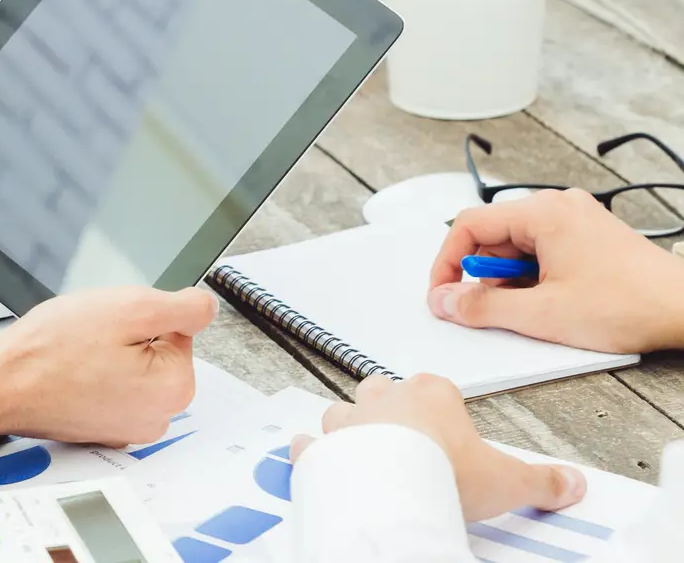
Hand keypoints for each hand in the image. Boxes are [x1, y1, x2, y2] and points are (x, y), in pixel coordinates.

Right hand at [0, 287, 217, 445]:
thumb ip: (182, 306)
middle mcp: (157, 417)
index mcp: (174, 389)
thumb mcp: (129, 307)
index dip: (144, 316)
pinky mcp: (101, 428)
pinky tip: (69, 371)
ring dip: (110, 354)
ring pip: (134, 368)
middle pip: (158, 351)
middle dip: (129, 336)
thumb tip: (206, 306)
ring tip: (77, 354)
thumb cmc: (53, 350)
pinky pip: (112, 387)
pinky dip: (94, 374)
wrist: (0, 384)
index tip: (113, 323)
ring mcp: (127, 428)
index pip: (180, 330)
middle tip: (92, 337)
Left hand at [292, 375, 585, 520]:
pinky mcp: (321, 450)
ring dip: (348, 429)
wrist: (395, 491)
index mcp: (431, 394)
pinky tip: (317, 463)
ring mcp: (348, 422)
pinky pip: (309, 445)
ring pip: (341, 412)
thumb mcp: (507, 479)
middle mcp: (384, 399)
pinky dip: (312, 454)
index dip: (439, 411)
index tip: (446, 434)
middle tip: (403, 439)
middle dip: (388, 409)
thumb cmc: (444, 472)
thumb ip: (541, 479)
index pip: (435, 389)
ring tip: (361, 452)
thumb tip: (571, 483)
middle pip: (382, 390)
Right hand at [426, 189, 683, 352]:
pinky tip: (550, 302)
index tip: (443, 293)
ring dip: (511, 280)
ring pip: (516, 247)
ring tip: (534, 309)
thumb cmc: (630, 304)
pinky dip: (533, 277)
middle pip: (493, 236)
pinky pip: (540, 251)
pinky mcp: (586, 236)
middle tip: (490, 310)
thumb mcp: (543, 314)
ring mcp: (574, 219)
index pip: (470, 225)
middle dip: (484, 276)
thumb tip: (445, 302)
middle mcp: (558, 207)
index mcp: (543, 212)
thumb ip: (483, 307)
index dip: (447, 262)